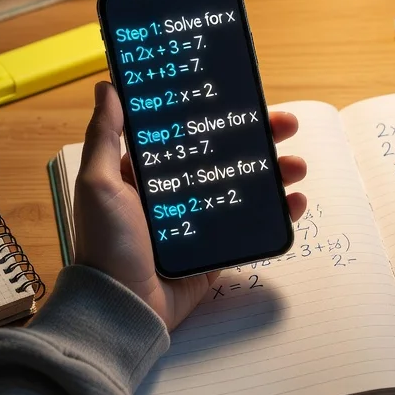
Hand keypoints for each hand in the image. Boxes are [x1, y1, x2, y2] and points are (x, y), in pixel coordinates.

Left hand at [74, 81, 306, 329]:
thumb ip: (105, 136)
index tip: (244, 96)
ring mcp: (199, 223)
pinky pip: (252, 228)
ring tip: (296, 166)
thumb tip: (109, 86)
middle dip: (259, 138)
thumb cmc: (106, 243)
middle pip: (226, 157)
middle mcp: (176, 194)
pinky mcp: (215, 251)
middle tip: (286, 125)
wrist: (121, 307)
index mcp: (147, 173)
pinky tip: (294, 203)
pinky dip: (277, 215)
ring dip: (275, 174)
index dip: (218, 114)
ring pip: (245, 189)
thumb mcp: (98, 183)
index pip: (190, 134)